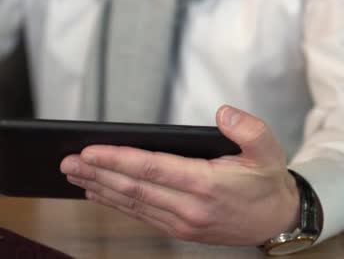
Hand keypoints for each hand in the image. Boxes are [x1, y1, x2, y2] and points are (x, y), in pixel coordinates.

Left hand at [60, 105, 299, 245]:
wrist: (277, 221)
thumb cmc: (267, 181)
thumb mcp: (269, 149)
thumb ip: (248, 128)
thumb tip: (222, 113)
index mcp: (207, 184)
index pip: (152, 169)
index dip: (117, 159)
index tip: (89, 151)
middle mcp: (190, 207)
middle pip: (133, 187)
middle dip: (96, 173)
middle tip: (66, 162)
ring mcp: (182, 222)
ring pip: (132, 203)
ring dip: (99, 188)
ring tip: (73, 175)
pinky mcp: (179, 229)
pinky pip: (140, 215)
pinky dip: (115, 203)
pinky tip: (98, 192)